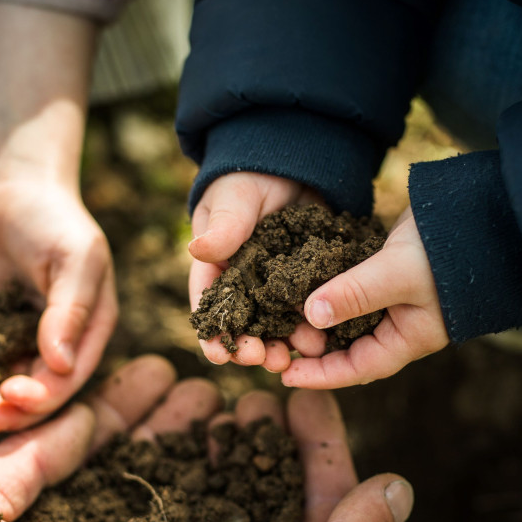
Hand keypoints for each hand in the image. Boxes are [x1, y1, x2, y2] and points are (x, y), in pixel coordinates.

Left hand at [0, 0, 114, 444]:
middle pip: (37, 392)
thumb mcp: (73, 256)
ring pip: (5, 387)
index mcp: (90, 331)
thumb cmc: (53, 215)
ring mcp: (23, 340)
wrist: (13, 183)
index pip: (69, 378)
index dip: (42, 397)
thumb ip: (71, 309)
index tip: (10, 402)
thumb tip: (62, 364)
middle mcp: (60, 344)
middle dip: (8, 414)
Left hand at [0, 355, 229, 521]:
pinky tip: (242, 504)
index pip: (84, 442)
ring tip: (236, 429)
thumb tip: (81, 414)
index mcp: (27, 507)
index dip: (123, 406)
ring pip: (162, 520)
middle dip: (172, 430)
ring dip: (199, 474)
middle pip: (132, 474)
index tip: (162, 370)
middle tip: (213, 391)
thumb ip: (25, 458)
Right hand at [72, 389, 413, 521]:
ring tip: (214, 423)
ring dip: (231, 470)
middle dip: (274, 449)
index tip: (304, 394)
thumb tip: (401, 487)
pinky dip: (189, 507)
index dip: (323, 446)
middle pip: (287, 509)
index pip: (339, 507)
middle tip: (252, 396)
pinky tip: (173, 477)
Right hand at [188, 172, 325, 371]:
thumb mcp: (235, 197)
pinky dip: (315, 324)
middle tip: (263, 360)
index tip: (219, 355)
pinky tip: (324, 340)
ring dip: (285, 343)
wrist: (297, 162)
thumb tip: (198, 248)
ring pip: (278, 323)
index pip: (209, 305)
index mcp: (217, 266)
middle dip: (252, 346)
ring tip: (296, 356)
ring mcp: (277, 285)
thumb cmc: (252, 176)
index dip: (212, 333)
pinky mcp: (307, 280)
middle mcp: (245, 283)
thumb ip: (224, 225)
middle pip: (245, 324)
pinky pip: (310, 307)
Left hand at [282, 206, 448, 387]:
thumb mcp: (398, 275)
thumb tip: (311, 316)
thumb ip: (356, 294)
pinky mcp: (384, 271)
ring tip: (281, 307)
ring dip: (315, 313)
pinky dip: (325, 286)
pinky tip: (299, 280)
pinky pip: (348, 287)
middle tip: (275, 335)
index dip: (320, 374)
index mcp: (407, 338)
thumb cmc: (448, 250)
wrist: (482, 209)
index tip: (285, 375)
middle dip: (312, 343)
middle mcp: (397, 323)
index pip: (357, 368)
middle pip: (345, 345)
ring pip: (344, 315)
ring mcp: (392, 297)